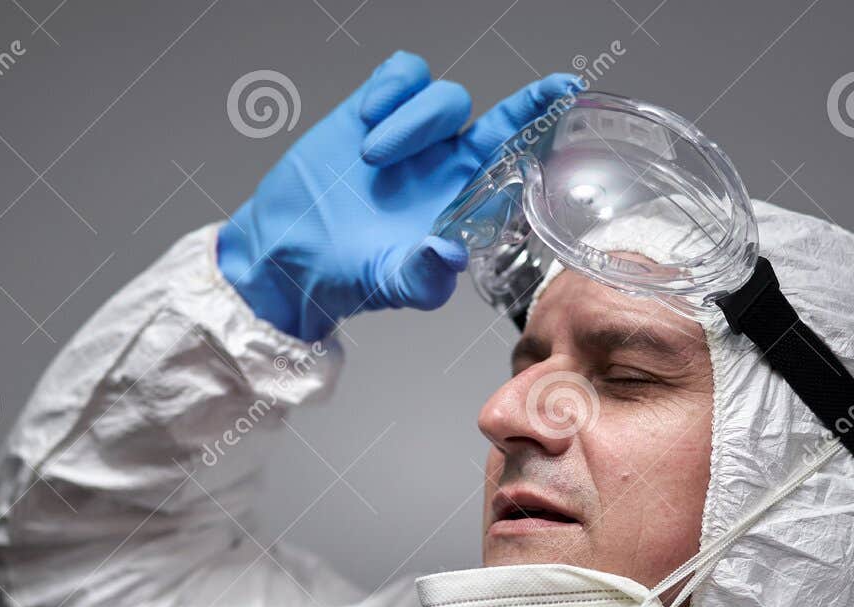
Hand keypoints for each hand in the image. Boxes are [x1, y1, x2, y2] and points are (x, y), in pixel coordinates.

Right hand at [218, 52, 580, 340]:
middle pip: (489, 116)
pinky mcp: (371, 111)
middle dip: (489, 109)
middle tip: (443, 143)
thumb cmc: (348, 276)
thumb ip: (424, 276)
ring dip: (412, 122)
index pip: (514, 154)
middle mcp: (445, 163)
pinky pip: (402, 74)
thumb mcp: (390, 285)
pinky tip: (366, 121)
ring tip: (374, 158)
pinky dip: (390, 90)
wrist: (288, 255)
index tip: (565, 91)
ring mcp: (411, 135)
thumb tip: (448, 253)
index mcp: (462, 200)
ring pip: (442, 97)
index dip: (540, 120)